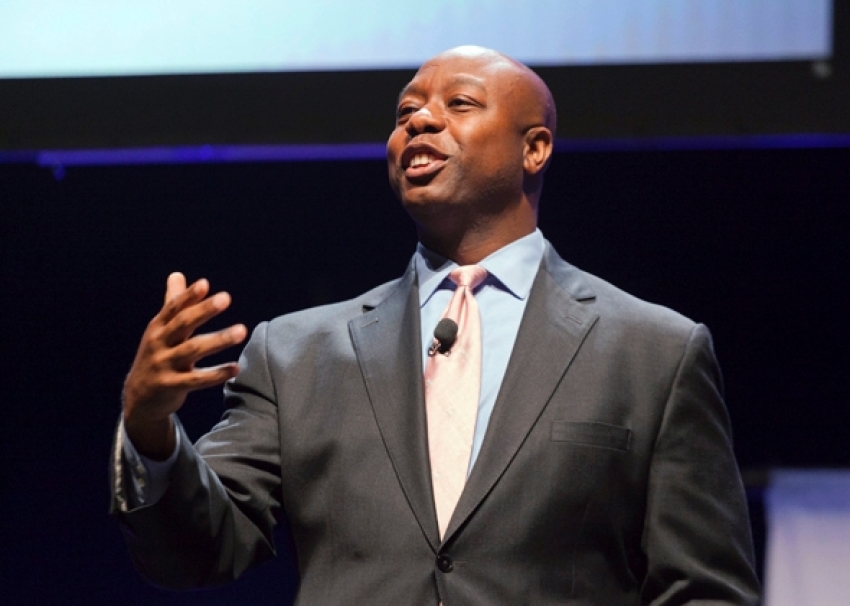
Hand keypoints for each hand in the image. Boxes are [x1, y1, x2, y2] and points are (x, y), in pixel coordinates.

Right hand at [122, 272, 246, 459]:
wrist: (140, 398)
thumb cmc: (157, 356)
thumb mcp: (160, 330)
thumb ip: (172, 303)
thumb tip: (177, 274)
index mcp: (158, 328)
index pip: (173, 308)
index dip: (188, 296)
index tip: (205, 284)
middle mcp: (159, 344)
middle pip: (183, 324)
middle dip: (204, 310)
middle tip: (226, 297)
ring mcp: (164, 365)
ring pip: (193, 350)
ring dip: (218, 340)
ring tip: (242, 330)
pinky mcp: (172, 386)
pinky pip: (197, 380)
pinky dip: (217, 374)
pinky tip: (236, 367)